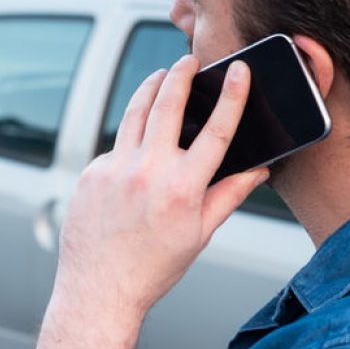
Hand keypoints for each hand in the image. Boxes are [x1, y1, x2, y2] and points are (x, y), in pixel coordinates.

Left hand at [54, 55, 268, 317]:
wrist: (99, 288)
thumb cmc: (153, 266)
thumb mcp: (199, 234)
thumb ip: (229, 195)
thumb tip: (258, 169)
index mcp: (183, 188)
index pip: (216, 129)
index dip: (232, 95)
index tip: (239, 70)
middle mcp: (148, 171)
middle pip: (167, 104)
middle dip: (180, 75)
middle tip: (188, 60)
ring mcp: (115, 169)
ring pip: (134, 113)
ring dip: (150, 88)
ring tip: (160, 77)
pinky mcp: (91, 173)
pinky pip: (115, 146)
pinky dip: (129, 139)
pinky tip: (136, 146)